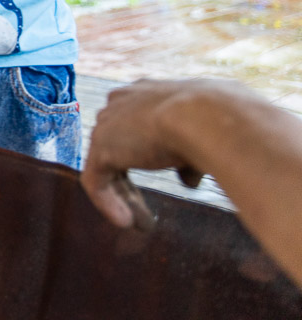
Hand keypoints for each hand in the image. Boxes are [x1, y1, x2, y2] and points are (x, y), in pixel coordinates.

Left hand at [81, 80, 220, 228]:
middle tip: (146, 216)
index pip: (138, 127)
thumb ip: (189, 158)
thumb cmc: (222, 122)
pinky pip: (96, 180)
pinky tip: (128, 223)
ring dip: (124, 199)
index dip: (150, 157)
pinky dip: (108, 203)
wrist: (210, 115)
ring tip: (142, 225)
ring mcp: (109, 122)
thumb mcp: (209, 137)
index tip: (169, 181)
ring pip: (108, 167)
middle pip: (120, 148)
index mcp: (148, 94)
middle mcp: (124, 102)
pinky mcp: (101, 146)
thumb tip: (188, 181)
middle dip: (131, 186)